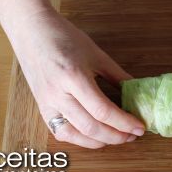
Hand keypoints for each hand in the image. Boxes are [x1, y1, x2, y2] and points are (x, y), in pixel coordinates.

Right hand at [8, 8, 144, 147]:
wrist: (32, 30)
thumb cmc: (64, 37)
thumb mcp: (96, 54)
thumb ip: (117, 76)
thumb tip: (138, 93)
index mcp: (74, 77)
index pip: (103, 110)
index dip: (124, 122)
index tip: (140, 127)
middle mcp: (58, 94)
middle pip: (90, 127)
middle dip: (116, 135)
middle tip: (133, 134)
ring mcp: (47, 103)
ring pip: (75, 134)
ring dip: (99, 141)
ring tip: (117, 137)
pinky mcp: (41, 108)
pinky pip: (60, 132)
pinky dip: (80, 139)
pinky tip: (95, 136)